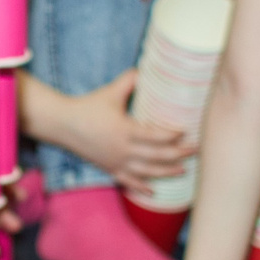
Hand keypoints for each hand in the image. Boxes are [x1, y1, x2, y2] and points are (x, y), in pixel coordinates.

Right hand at [32, 71, 190, 196]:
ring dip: (167, 171)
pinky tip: (154, 192)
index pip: (157, 136)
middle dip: (179, 154)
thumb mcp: (111, 92)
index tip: (186, 131)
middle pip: (158, 155)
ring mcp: (117, 162)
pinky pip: (129, 181)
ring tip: (184, 170)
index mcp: (126, 131)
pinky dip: (142, 187)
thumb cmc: (88, 107)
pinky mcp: (109, 169)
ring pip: (148, 171)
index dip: (173, 135)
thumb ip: (130, 80)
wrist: (64, 125)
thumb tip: (145, 68)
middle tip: (196, 150)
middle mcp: (124, 150)